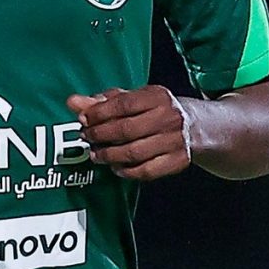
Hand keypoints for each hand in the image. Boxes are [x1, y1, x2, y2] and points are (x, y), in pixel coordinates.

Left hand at [66, 86, 190, 180]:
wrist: (195, 126)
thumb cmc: (155, 110)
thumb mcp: (133, 99)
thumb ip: (102, 101)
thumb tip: (72, 102)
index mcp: (157, 96)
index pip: (123, 105)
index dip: (99, 114)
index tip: (83, 120)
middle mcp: (169, 117)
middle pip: (127, 130)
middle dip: (100, 135)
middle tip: (86, 138)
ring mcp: (175, 141)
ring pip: (134, 152)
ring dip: (109, 155)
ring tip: (95, 154)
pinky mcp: (178, 161)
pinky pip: (146, 171)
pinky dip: (126, 171)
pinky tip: (115, 167)